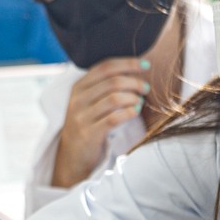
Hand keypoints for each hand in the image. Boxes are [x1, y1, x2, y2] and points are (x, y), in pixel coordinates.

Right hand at [53, 58, 149, 187]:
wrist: (73, 156)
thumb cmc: (88, 124)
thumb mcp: (90, 101)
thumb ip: (105, 86)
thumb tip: (135, 70)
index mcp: (79, 86)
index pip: (105, 67)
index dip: (128, 63)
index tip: (146, 65)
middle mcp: (77, 99)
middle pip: (112, 81)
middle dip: (134, 82)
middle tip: (145, 88)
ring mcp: (81, 117)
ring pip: (114, 98)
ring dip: (133, 98)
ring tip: (140, 102)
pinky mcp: (89, 133)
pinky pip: (113, 118)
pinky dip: (129, 112)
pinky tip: (135, 112)